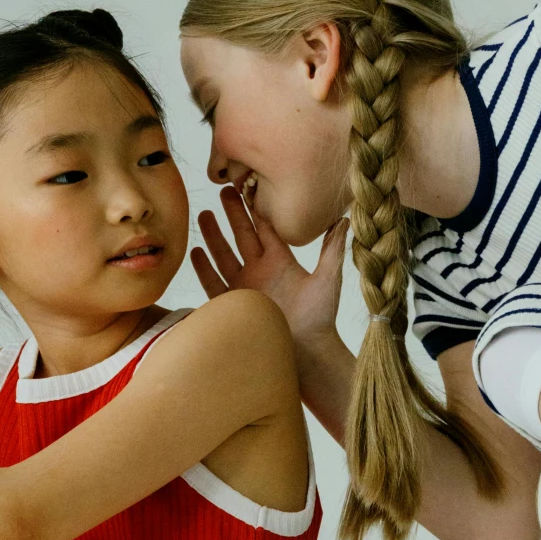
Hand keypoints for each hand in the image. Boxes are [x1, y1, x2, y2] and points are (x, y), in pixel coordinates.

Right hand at [191, 185, 346, 344]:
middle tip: (223, 188)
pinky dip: (204, 268)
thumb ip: (331, 249)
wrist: (307, 352)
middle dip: (232, 213)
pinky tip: (196, 251)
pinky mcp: (234, 305)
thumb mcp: (328, 278)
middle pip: (242, 235)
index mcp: (281, 261)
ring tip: (203, 214)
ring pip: (224, 255)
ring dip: (214, 235)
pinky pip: (214, 283)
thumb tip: (344, 219)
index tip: (247, 187)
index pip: (265, 228)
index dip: (255, 208)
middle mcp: (261, 270)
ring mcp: (245, 287)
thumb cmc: (320, 318)